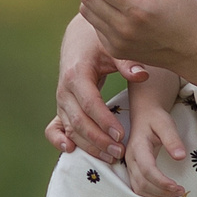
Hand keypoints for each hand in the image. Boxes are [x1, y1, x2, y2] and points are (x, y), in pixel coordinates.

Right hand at [52, 15, 142, 163]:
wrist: (79, 39)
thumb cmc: (98, 43)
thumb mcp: (112, 47)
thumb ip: (127, 62)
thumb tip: (141, 76)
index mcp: (76, 74)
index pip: (90, 103)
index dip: (104, 121)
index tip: (120, 135)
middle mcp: (64, 90)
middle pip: (79, 121)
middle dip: (99, 139)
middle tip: (120, 152)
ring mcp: (61, 101)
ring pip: (71, 129)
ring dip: (89, 145)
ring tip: (111, 157)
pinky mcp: (61, 107)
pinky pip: (55, 128)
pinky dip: (58, 140)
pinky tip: (70, 150)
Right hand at [122, 105, 188, 196]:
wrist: (144, 116)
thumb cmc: (155, 119)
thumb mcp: (166, 124)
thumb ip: (172, 140)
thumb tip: (180, 157)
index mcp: (138, 147)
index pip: (147, 170)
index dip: (161, 182)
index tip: (177, 187)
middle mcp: (130, 159)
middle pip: (142, 184)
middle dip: (162, 192)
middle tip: (180, 192)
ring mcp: (129, 166)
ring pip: (138, 189)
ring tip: (175, 194)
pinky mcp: (132, 171)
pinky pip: (138, 189)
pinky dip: (151, 196)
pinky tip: (165, 195)